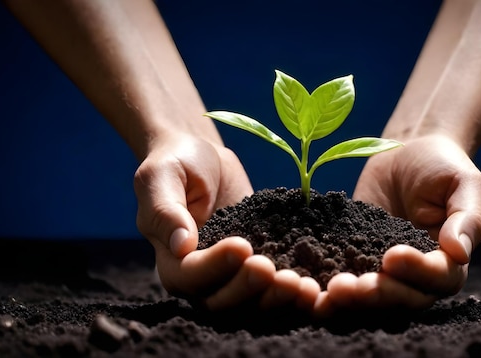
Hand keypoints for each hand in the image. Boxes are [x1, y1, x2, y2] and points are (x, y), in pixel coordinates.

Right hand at [134, 134, 319, 310]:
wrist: (206, 158)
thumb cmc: (177, 163)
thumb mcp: (161, 176)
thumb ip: (166, 210)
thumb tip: (180, 246)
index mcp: (172, 261)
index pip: (190, 276)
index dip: (217, 267)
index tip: (243, 246)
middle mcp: (202, 278)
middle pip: (223, 300)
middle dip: (252, 290)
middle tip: (281, 274)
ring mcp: (234, 275)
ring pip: (253, 301)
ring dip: (278, 298)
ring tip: (305, 286)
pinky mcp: (261, 265)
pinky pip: (275, 285)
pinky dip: (295, 289)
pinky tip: (319, 282)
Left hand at [319, 134, 480, 312]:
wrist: (405, 152)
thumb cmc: (442, 166)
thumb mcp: (463, 184)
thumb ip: (467, 218)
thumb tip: (460, 252)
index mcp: (450, 262)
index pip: (438, 279)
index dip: (416, 272)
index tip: (392, 256)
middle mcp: (418, 276)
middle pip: (402, 298)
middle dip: (376, 294)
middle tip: (348, 286)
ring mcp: (384, 271)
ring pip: (372, 298)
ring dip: (351, 299)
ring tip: (330, 290)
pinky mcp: (355, 260)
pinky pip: (345, 277)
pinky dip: (328, 287)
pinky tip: (310, 287)